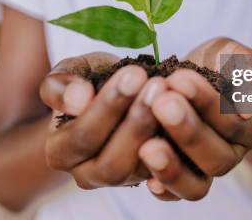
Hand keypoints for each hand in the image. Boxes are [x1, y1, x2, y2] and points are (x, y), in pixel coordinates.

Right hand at [39, 53, 167, 188]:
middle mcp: (89, 174)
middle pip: (111, 164)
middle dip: (137, 123)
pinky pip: (169, 174)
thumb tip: (79, 101)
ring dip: (159, 132)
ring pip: (141, 170)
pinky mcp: (154, 177)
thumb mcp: (72, 71)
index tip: (134, 74)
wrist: (122, 90)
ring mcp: (124, 179)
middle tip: (158, 85)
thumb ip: (62, 84)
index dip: (108, 107)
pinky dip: (180, 148)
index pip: (82, 137)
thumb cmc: (91, 80)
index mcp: (61, 152)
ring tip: (172, 96)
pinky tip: (190, 116)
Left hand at [139, 38, 251, 200]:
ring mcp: (205, 170)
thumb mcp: (229, 51)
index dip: (209, 103)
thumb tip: (237, 92)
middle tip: (161, 102)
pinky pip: (175, 195)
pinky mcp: (181, 179)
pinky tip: (144, 172)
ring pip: (198, 185)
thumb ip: (241, 62)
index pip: (237, 122)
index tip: (180, 79)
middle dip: (188, 130)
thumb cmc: (212, 64)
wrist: (188, 81)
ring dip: (172, 166)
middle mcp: (231, 154)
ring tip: (146, 145)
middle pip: (218, 157)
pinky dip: (162, 189)